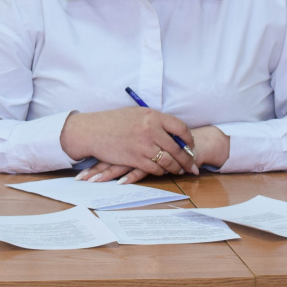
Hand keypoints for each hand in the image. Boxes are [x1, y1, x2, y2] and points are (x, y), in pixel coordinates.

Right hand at [80, 126, 229, 183]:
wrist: (93, 131)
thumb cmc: (114, 121)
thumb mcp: (138, 114)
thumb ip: (156, 122)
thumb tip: (173, 132)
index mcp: (153, 116)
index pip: (180, 128)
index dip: (188, 139)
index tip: (191, 146)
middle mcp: (151, 130)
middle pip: (177, 148)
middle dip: (188, 159)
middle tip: (193, 165)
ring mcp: (143, 145)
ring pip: (168, 161)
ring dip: (176, 168)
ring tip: (181, 171)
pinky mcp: (135, 159)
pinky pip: (155, 169)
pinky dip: (161, 172)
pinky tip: (164, 172)